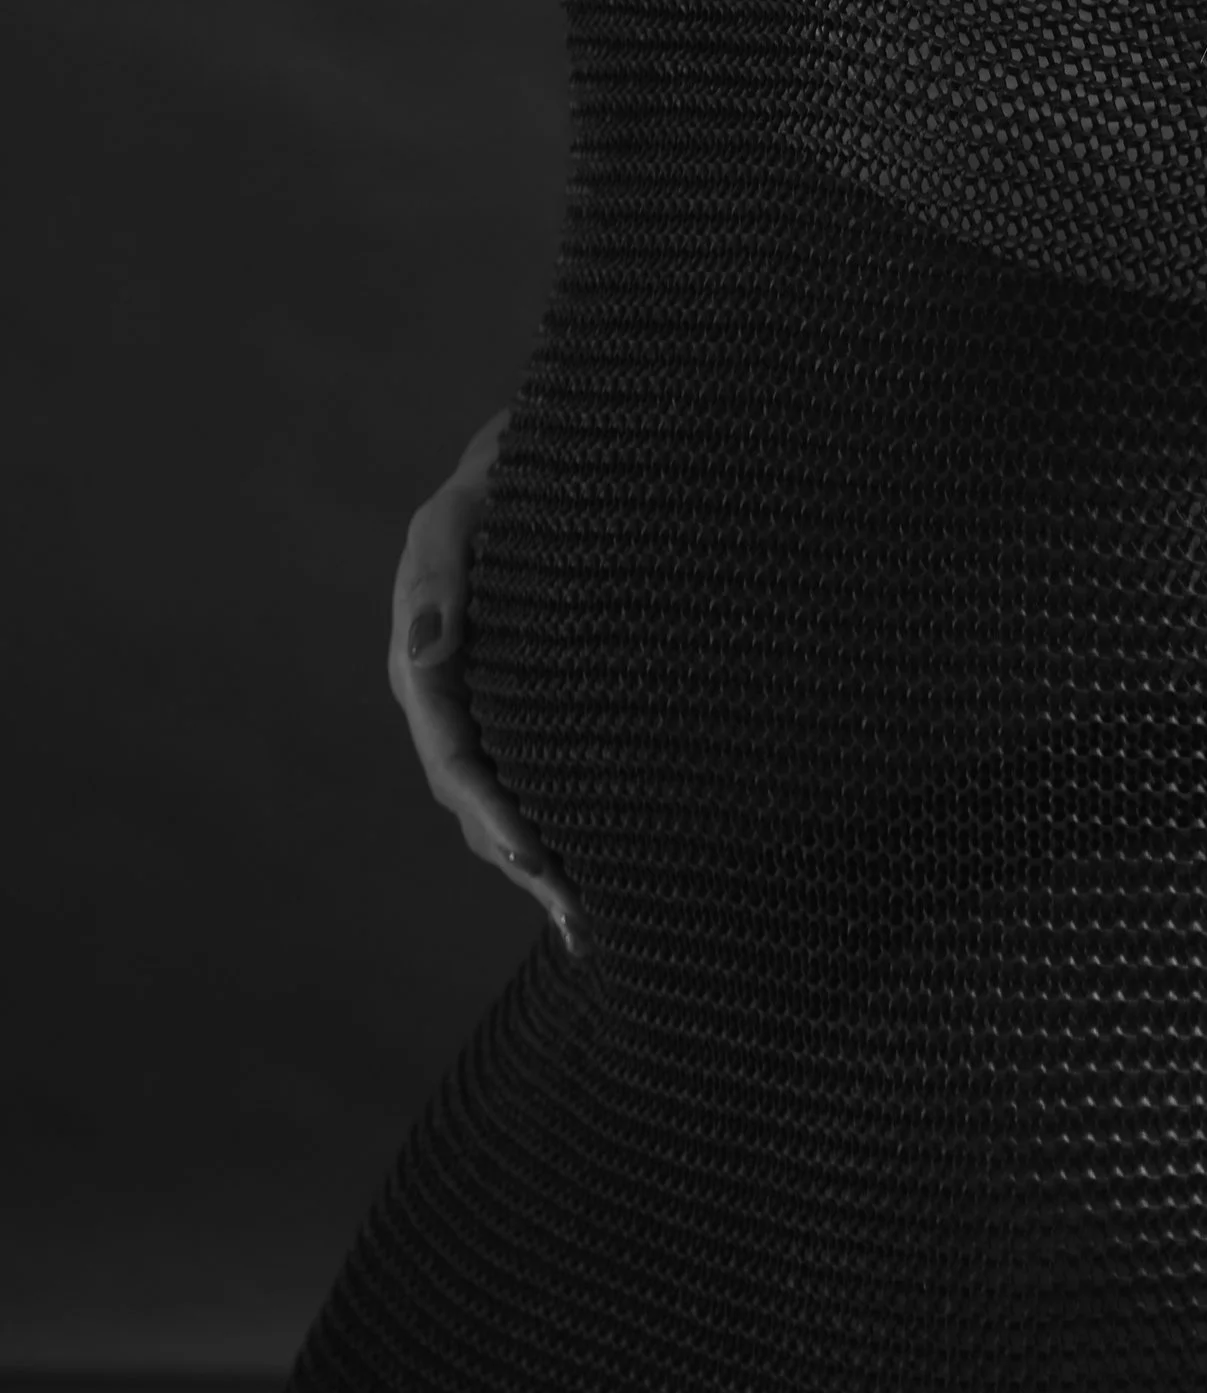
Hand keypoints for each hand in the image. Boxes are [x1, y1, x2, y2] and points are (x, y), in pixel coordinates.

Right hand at [388, 409, 584, 957]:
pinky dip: (557, 821)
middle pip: (477, 802)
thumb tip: (427, 654)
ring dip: (538, 862)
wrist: (522, 470)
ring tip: (585, 922)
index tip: (534, 859)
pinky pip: (534, 772)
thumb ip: (438, 582)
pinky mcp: (523, 706)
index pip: (453, 760)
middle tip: (573, 916)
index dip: (491, 816)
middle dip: (521, 862)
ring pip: (503, 801)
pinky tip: (596, 861)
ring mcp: (485, 709)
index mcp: (423, 672)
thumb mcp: (455, 520)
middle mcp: (449, 704)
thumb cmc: (489, 490)